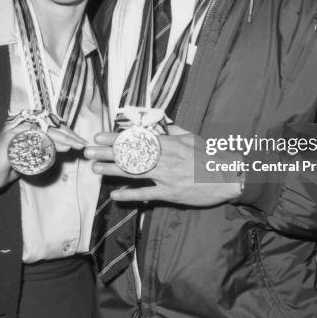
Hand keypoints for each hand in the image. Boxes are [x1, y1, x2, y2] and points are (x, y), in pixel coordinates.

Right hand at [0, 120, 86, 209]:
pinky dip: (50, 144)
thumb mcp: (33, 153)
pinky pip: (34, 140)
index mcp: (24, 122)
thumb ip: (47, 146)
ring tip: (76, 145)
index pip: (50, 122)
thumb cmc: (11, 166)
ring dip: (63, 138)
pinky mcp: (10, 139)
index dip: (66, 130)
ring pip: (44, 131)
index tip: (80, 139)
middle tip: (82, 143)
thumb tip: (70, 143)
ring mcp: (13, 129)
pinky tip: (63, 148)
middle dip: (68, 134)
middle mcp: (18, 122)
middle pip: (49, 125)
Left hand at [85, 124, 240, 205]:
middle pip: (131, 154)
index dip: (115, 138)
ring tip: (95, 168)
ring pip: (134, 173)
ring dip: (112, 171)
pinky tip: (115, 194)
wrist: (229, 177)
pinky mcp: (170, 193)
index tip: (99, 136)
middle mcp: (165, 158)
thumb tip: (158, 122)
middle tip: (87, 151)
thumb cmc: (210, 155)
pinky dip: (130, 194)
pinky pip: (147, 194)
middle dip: (107, 152)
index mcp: (169, 143)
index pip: (136, 139)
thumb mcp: (192, 137)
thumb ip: (173, 130)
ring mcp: (166, 176)